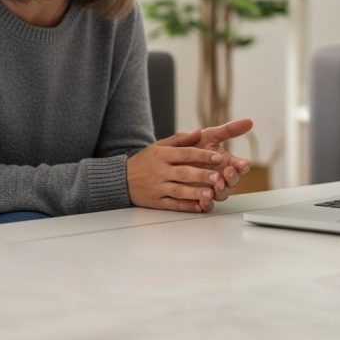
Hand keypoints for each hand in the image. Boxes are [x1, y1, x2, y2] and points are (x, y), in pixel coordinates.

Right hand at [126, 118, 253, 212]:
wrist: (121, 179)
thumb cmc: (144, 161)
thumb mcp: (158, 146)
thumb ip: (179, 140)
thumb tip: (198, 132)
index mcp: (162, 155)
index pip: (185, 154)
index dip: (202, 156)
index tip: (218, 157)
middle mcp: (160, 171)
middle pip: (184, 173)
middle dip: (201, 175)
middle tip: (218, 177)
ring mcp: (158, 188)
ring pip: (179, 191)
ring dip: (195, 192)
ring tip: (210, 194)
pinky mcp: (156, 202)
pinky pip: (173, 205)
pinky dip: (187, 206)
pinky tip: (199, 207)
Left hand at [179, 118, 253, 201]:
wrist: (171, 157)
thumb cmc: (194, 146)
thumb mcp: (210, 135)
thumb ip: (228, 130)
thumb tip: (249, 121)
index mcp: (226, 163)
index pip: (240, 166)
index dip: (242, 166)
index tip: (243, 164)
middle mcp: (221, 177)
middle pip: (233, 182)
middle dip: (232, 178)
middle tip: (227, 172)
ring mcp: (211, 188)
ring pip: (221, 195)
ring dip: (221, 190)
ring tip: (216, 184)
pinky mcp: (199, 198)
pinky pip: (206, 205)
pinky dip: (206, 204)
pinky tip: (203, 199)